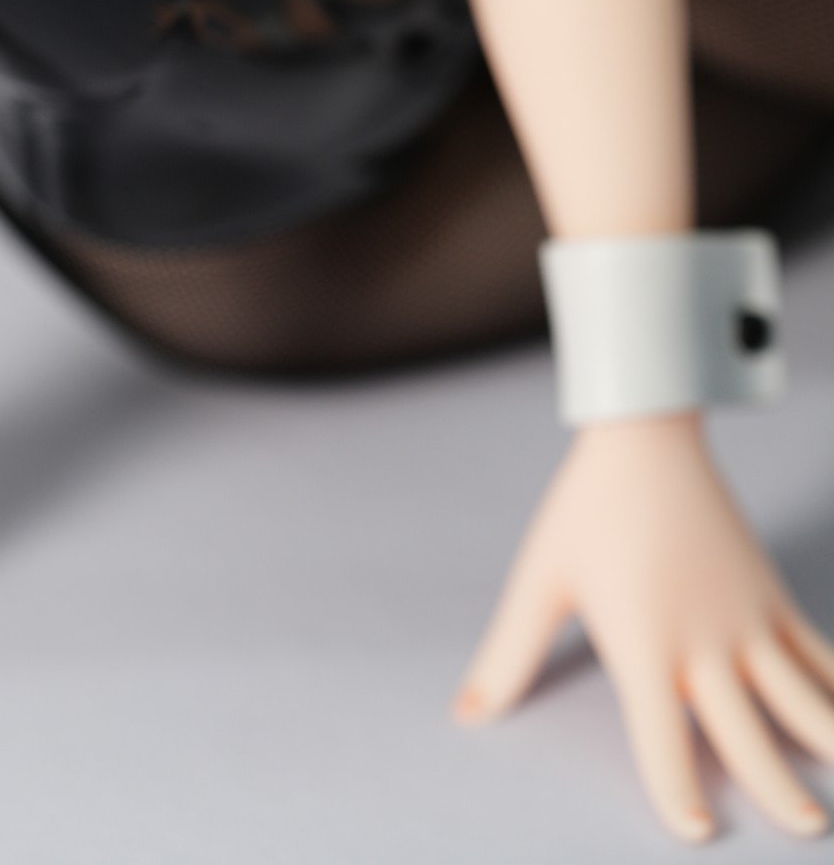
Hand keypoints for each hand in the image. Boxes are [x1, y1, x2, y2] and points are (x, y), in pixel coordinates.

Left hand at [450, 410, 833, 842]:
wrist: (644, 438)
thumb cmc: (585, 511)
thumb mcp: (540, 582)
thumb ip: (509, 656)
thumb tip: (467, 714)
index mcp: (644, 646)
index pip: (661, 738)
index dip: (676, 789)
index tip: (698, 832)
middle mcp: (703, 642)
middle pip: (747, 732)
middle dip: (777, 788)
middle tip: (804, 830)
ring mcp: (746, 619)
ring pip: (801, 697)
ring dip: (830, 742)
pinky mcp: (769, 593)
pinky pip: (819, 651)